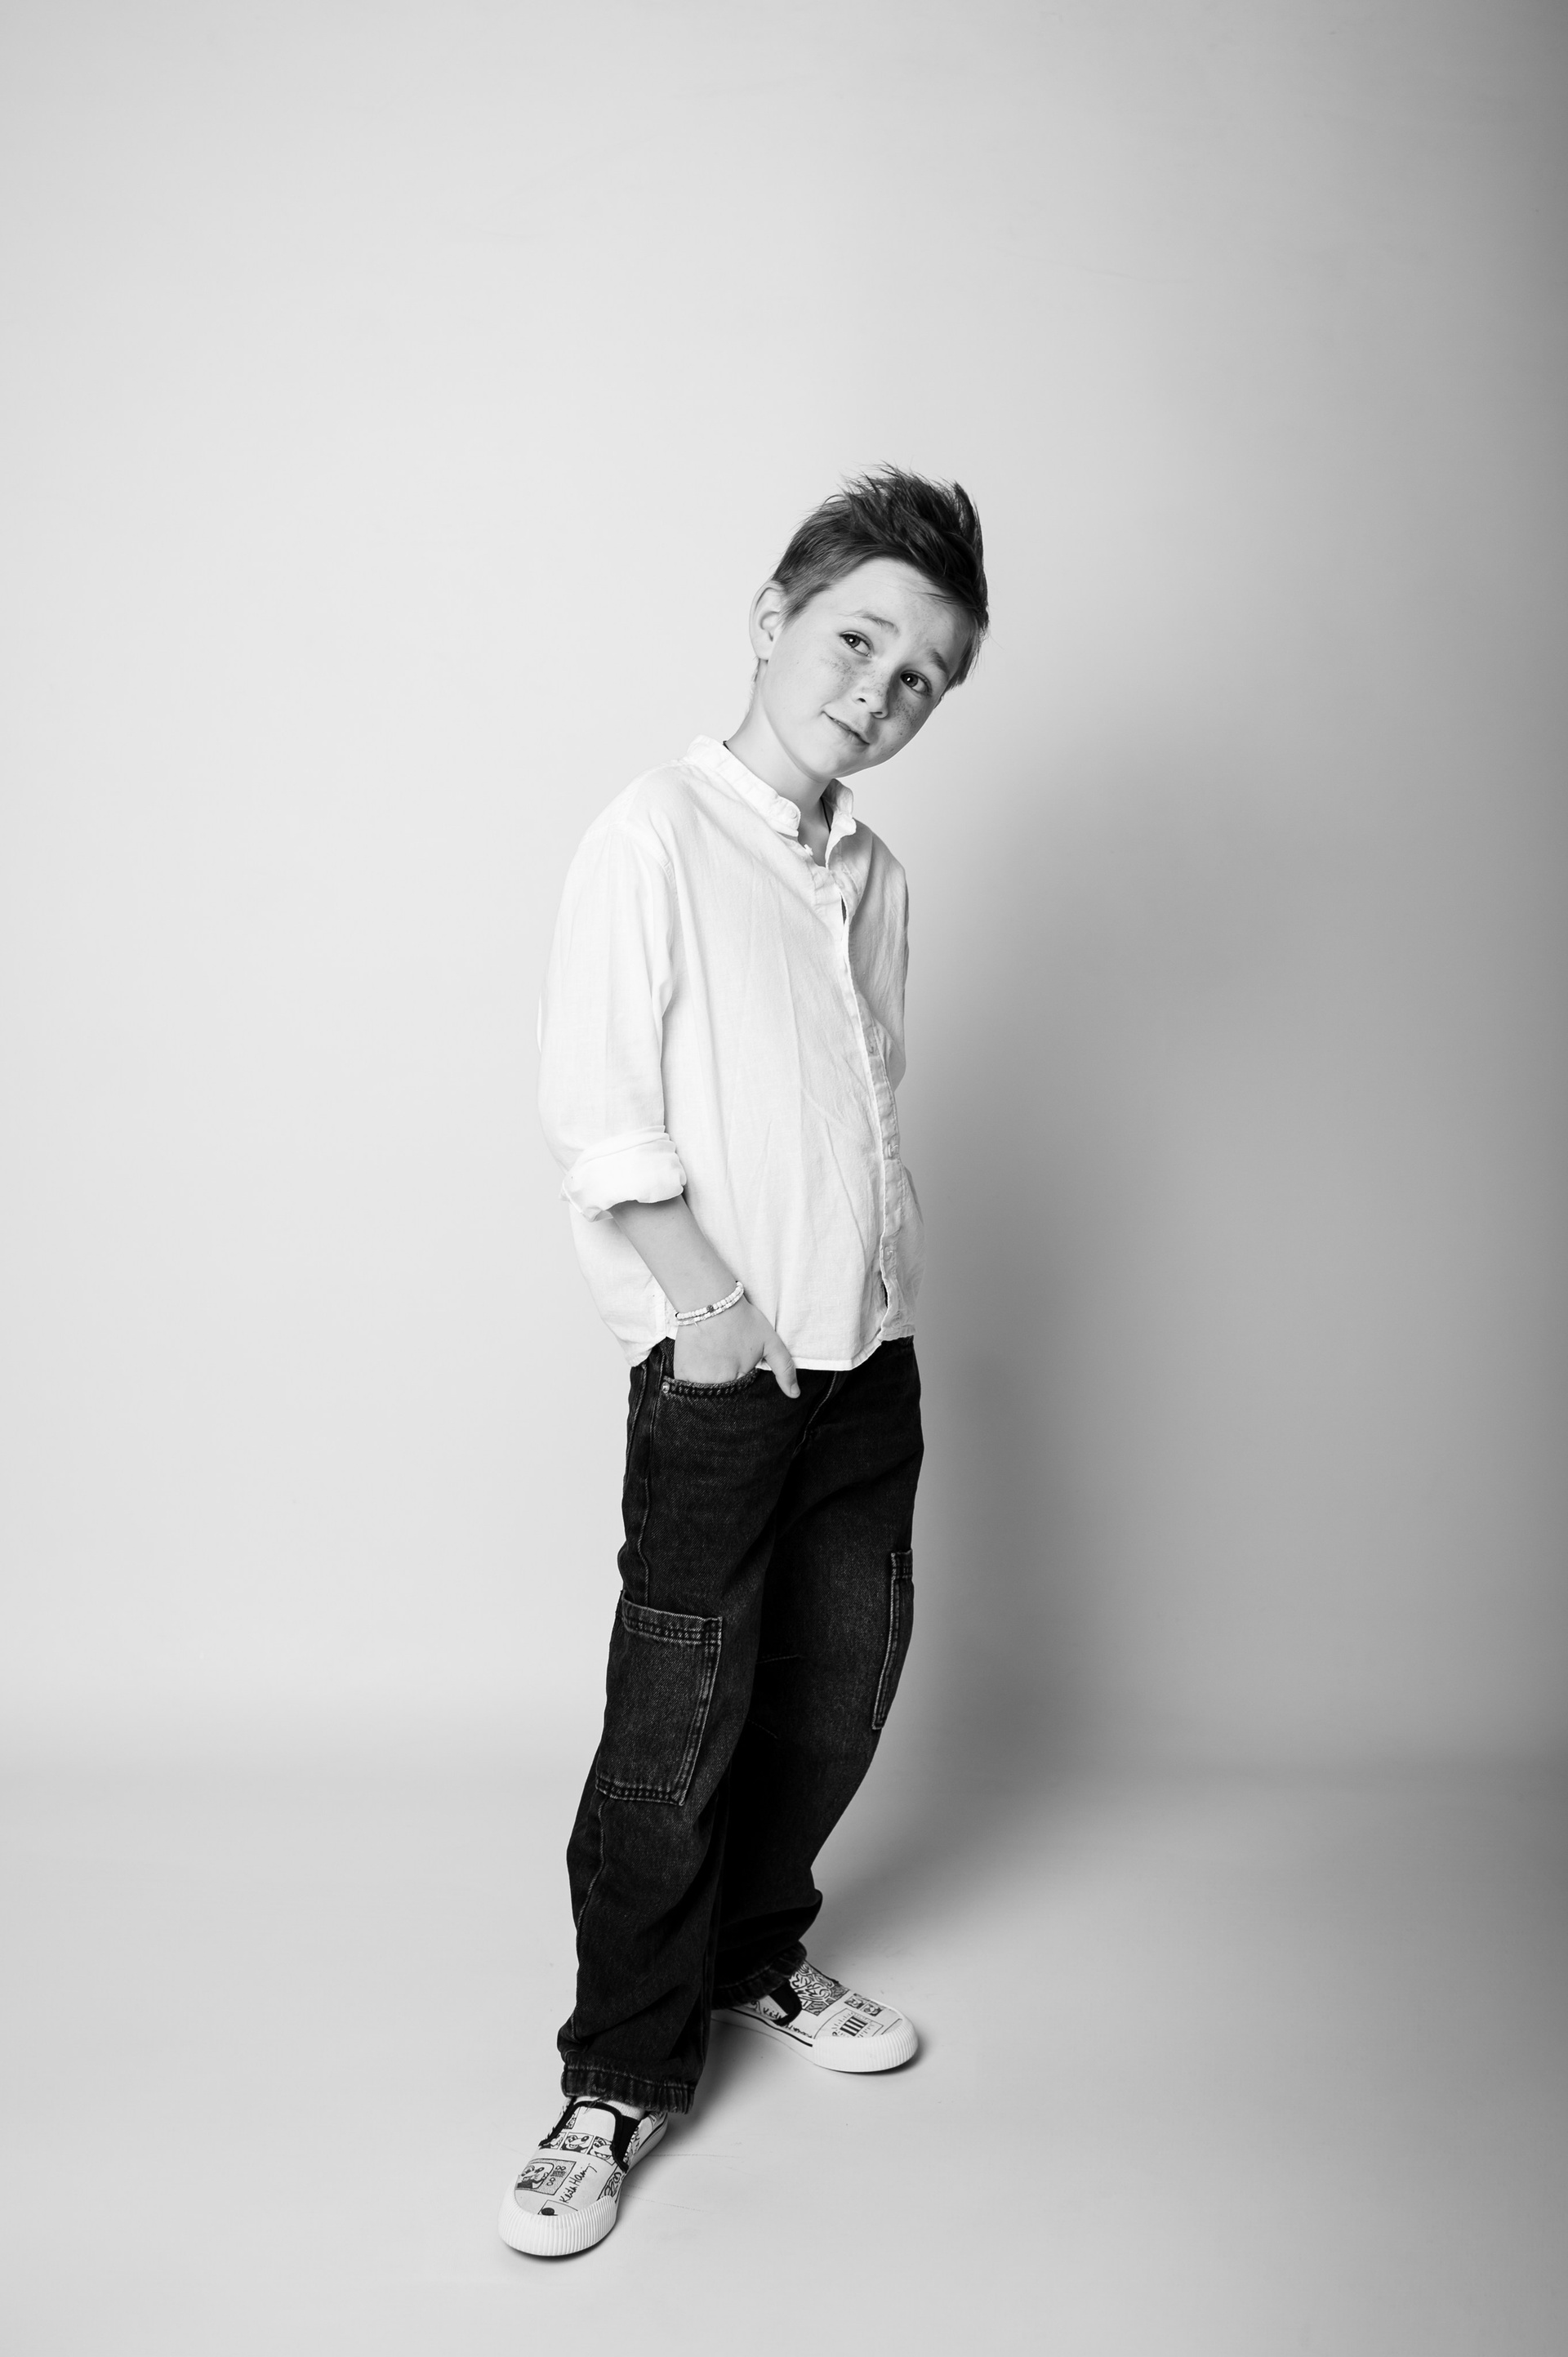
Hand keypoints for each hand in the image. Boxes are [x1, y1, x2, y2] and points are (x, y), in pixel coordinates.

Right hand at [674, 1296, 799, 1395]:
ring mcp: (697, 1380)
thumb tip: (795, 1395)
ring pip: (704, 1399)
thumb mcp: (771, 1342)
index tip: (740, 1378)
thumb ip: (784, 1369)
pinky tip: (700, 1368)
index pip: (742, 1402)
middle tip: (727, 1371)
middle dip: (726, 1395)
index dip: (743, 1393)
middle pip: (723, 1403)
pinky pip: (687, 1389)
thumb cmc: (743, 1320)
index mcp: (739, 1381)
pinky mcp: (681, 1373)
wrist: (711, 1302)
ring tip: (714, 1370)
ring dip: (709, 1391)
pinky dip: (692, 1384)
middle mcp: (717, 1385)